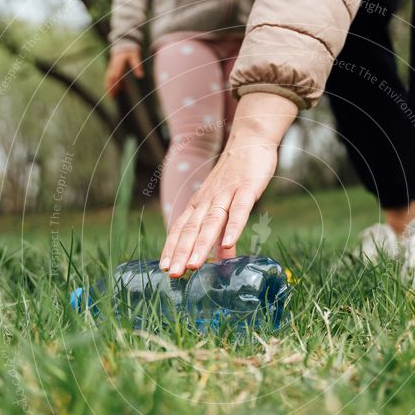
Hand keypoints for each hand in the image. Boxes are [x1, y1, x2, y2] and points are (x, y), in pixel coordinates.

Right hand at [105, 46, 143, 97]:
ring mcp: (112, 66)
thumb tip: (140, 76)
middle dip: (110, 87)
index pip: (116, 74)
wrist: (124, 44)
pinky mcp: (112, 67)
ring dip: (109, 86)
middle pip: (110, 77)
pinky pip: (110, 76)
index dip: (115, 83)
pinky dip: (111, 83)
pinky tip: (115, 90)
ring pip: (108, 77)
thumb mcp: (135, 56)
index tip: (116, 90)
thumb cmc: (131, 51)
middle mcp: (114, 65)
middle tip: (111, 96)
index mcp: (119, 62)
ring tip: (111, 96)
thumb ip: (137, 65)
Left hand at [160, 93, 298, 277]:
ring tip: (194, 266)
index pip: (181, 228)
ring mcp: (226, 194)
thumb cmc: (237, 176)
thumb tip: (221, 259)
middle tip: (173, 274)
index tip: (164, 269)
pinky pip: (239, 210)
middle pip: (192, 228)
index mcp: (200, 204)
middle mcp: (208, 200)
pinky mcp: (247, 188)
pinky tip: (228, 244)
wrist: (250, 140)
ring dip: (202, 244)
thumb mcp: (226, 205)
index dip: (172, 248)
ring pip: (212, 222)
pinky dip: (234, 227)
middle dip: (182, 252)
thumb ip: (223, 232)